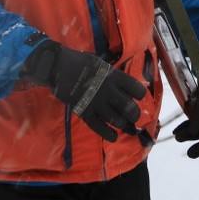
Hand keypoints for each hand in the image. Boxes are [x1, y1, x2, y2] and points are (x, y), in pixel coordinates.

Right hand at [23, 41, 145, 141]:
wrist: (58, 67)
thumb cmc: (80, 62)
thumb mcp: (101, 64)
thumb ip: (114, 75)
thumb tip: (126, 86)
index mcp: (114, 76)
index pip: (136, 89)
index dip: (140, 94)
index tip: (137, 96)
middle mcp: (108, 91)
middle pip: (129, 108)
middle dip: (134, 114)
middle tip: (133, 116)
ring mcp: (96, 103)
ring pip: (116, 120)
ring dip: (122, 124)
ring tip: (122, 124)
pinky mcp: (84, 112)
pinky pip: (99, 128)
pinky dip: (109, 135)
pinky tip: (113, 136)